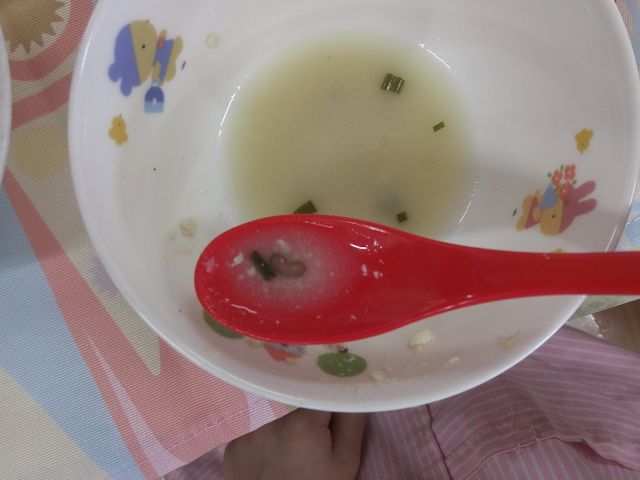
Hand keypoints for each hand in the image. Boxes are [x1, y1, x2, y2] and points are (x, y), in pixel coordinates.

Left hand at [223, 409, 366, 479]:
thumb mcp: (346, 462)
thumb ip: (351, 420)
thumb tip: (350, 386)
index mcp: (302, 423)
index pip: (321, 396)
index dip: (330, 411)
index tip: (333, 425)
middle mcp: (270, 424)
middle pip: (298, 414)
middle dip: (308, 428)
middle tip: (314, 457)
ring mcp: (247, 437)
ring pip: (276, 427)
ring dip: (285, 440)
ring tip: (292, 467)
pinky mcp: (232, 450)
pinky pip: (256, 440)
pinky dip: (265, 451)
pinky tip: (272, 471)